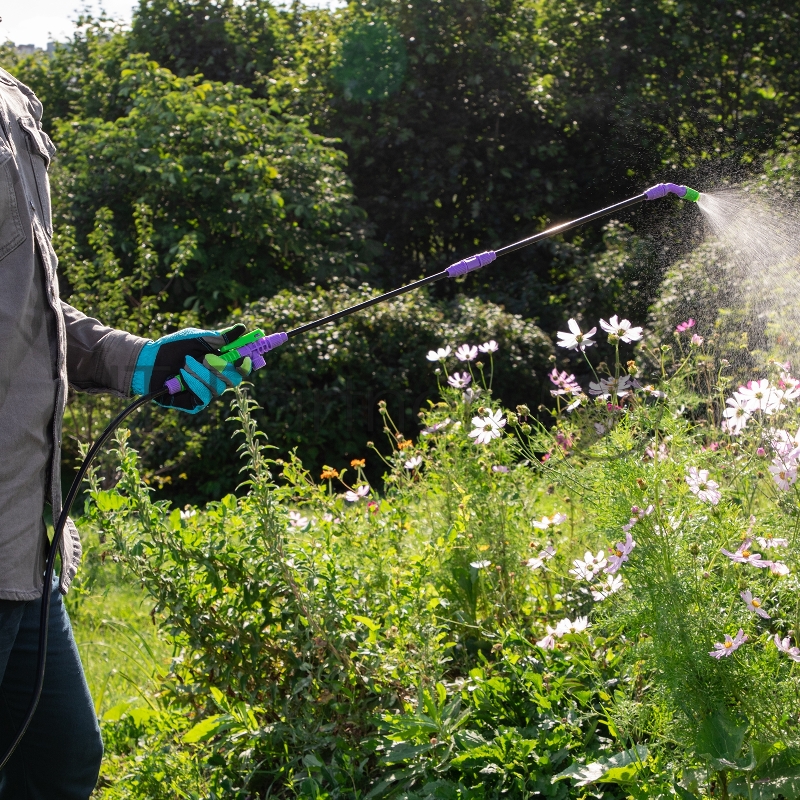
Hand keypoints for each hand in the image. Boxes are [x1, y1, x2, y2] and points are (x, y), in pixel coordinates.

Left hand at [132, 324, 251, 412]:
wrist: (149, 361)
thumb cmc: (172, 347)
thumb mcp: (197, 338)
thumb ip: (220, 337)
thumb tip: (242, 329)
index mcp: (220, 362)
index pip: (242, 366)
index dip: (248, 362)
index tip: (247, 356)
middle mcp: (216, 378)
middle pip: (236, 379)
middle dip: (223, 368)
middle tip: (209, 358)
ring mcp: (207, 391)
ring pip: (220, 387)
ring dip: (203, 373)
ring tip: (186, 363)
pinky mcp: (196, 403)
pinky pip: (205, 395)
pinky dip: (195, 383)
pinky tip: (182, 375)